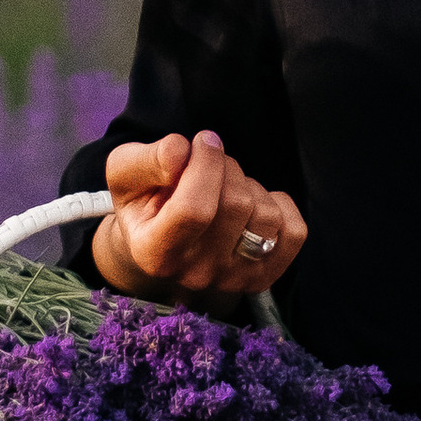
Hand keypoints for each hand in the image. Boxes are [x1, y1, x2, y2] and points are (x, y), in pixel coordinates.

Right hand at [92, 130, 307, 307]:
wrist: (161, 239)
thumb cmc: (144, 201)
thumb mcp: (126, 173)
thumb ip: (147, 159)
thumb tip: (182, 151)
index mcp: (155, 253)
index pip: (194, 209)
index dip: (205, 164)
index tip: (203, 140)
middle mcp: (196, 274)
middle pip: (235, 205)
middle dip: (226, 166)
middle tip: (209, 165)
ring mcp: (234, 280)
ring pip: (266, 215)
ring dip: (250, 185)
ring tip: (225, 187)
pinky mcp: (265, 277)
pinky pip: (294, 231)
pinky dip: (279, 204)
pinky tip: (252, 202)